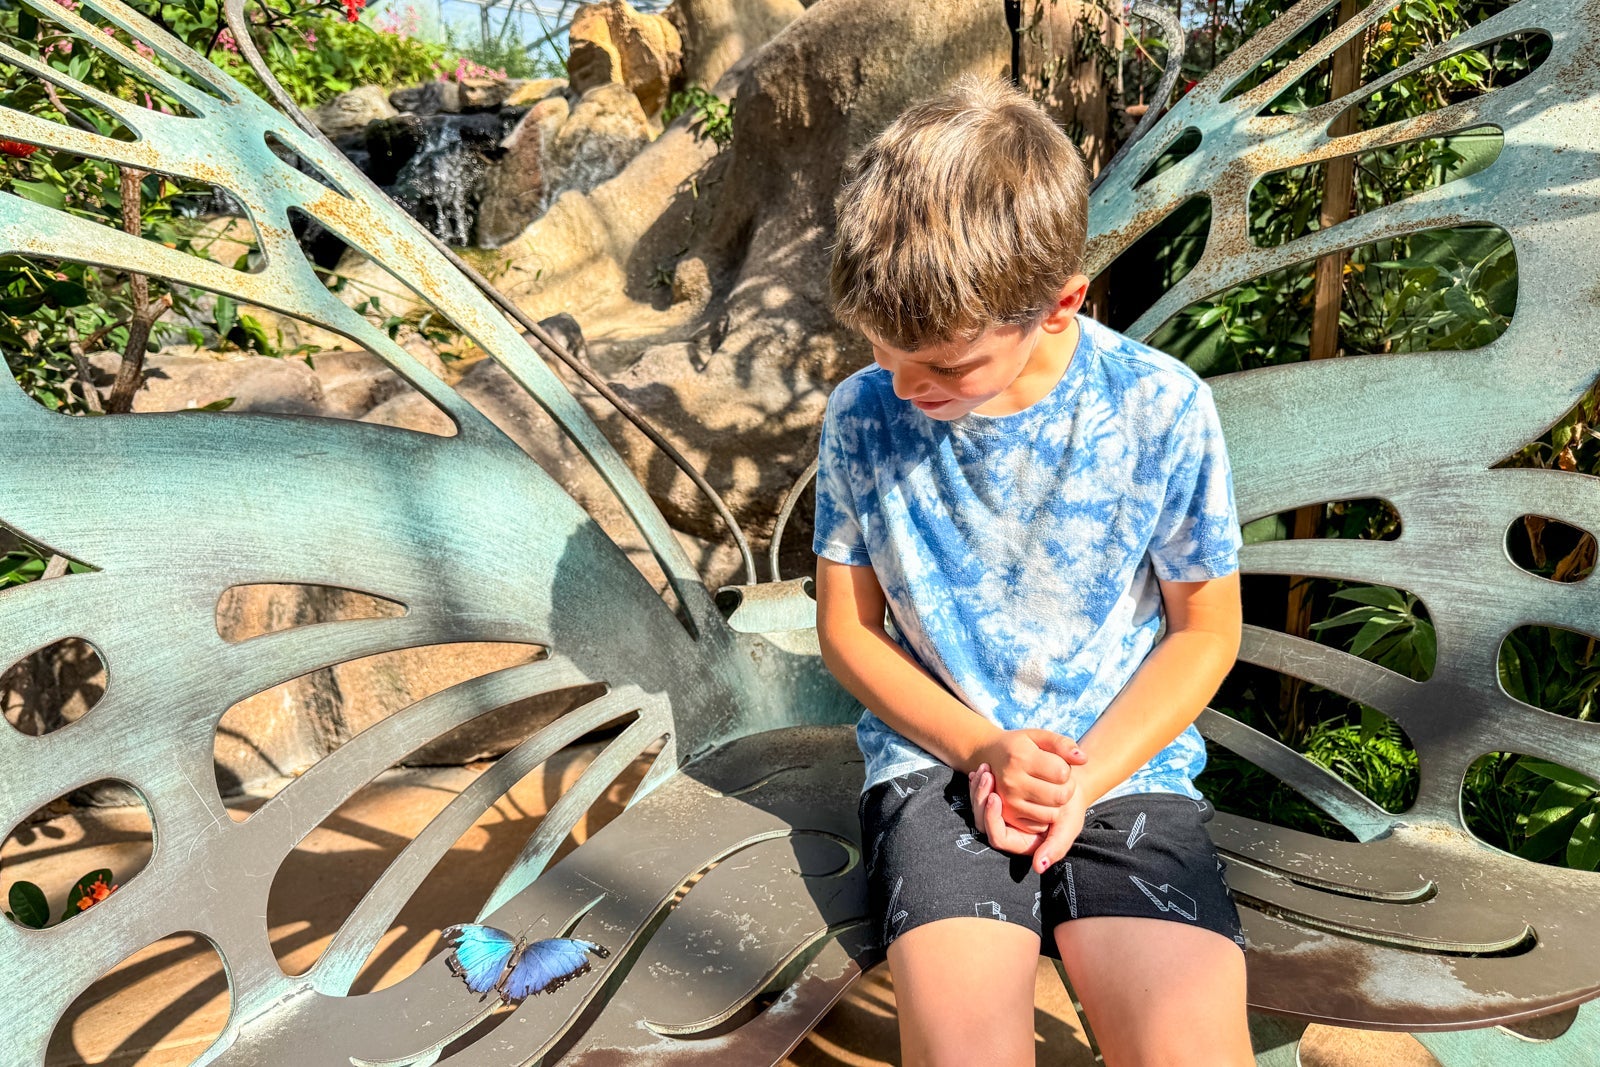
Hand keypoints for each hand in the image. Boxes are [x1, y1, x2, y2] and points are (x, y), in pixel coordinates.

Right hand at [968, 729, 1086, 833]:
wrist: (990, 756)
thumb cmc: (1020, 746)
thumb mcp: (1039, 736)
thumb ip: (1063, 744)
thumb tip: (1083, 759)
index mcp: (1020, 758)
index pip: (1062, 773)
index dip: (1066, 769)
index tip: (1058, 764)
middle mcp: (1011, 781)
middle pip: (1060, 796)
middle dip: (1066, 788)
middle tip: (1058, 780)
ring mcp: (1008, 801)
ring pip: (1052, 814)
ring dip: (1056, 804)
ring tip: (1048, 790)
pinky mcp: (1009, 816)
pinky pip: (1040, 825)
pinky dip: (1045, 815)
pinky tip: (1038, 802)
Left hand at [969, 764, 1088, 872]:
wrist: (1069, 786)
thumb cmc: (1070, 808)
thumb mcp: (1069, 826)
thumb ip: (1057, 847)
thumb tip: (1039, 867)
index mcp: (1020, 842)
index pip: (997, 837)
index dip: (993, 819)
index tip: (994, 797)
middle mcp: (1007, 829)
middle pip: (982, 821)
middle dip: (980, 799)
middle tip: (986, 776)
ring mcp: (1000, 814)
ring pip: (979, 806)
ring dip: (978, 788)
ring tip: (984, 768)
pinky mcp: (998, 798)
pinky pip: (983, 793)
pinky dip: (980, 781)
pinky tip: (984, 767)